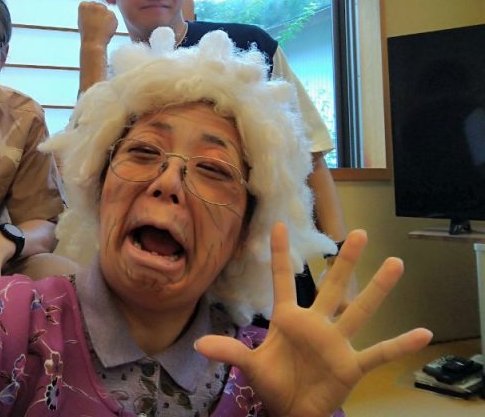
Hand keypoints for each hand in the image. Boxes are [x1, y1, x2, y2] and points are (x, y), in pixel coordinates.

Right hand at [78, 1, 117, 47]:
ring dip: (105, 18)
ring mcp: (104, 8)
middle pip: (99, 7)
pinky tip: (106, 30)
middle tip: (96, 26)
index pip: (89, 5)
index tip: (88, 22)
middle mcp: (93, 4)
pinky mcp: (112, 14)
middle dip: (99, 14)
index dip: (90, 14)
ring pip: (106, 12)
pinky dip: (111, 24)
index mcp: (83, 5)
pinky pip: (113, 18)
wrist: (93, 43)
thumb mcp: (82, 19)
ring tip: (100, 28)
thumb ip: (88, 11)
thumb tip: (97, 8)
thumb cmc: (86, 34)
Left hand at [195, 223, 431, 416]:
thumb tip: (199, 345)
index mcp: (288, 319)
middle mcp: (316, 324)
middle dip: (344, 261)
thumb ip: (230, 351)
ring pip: (359, 310)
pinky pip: (378, 353)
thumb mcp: (250, 366)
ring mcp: (336, 342)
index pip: (282, 280)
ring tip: (395, 263)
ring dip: (378, 289)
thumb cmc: (273, 383)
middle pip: (332, 286)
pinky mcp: (350, 365)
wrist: (292, 412)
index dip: (279, 254)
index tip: (277, 224)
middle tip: (357, 232)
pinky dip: (399, 345)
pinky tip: (423, 332)